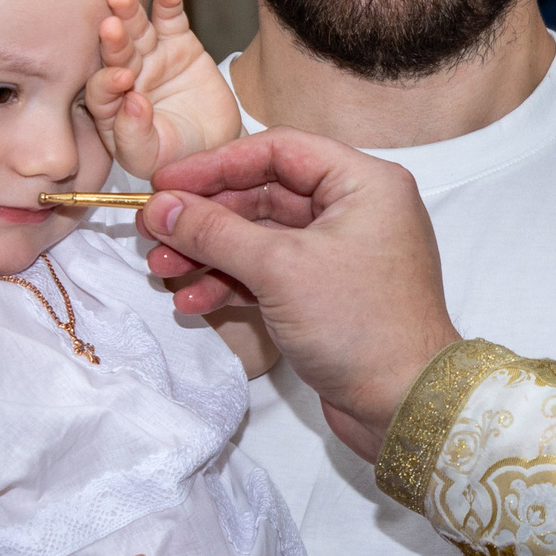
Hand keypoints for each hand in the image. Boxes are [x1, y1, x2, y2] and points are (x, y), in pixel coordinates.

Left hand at [89, 0, 238, 177]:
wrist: (217, 144)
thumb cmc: (178, 156)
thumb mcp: (153, 158)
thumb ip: (133, 137)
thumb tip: (131, 104)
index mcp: (111, 108)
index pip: (101, 90)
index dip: (108, 83)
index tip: (122, 80)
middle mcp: (126, 77)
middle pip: (114, 55)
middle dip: (112, 41)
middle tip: (110, 27)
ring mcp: (151, 57)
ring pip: (136, 31)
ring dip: (128, 12)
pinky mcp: (178, 42)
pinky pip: (170, 20)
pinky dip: (169, 4)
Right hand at [140, 131, 459, 459]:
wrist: (404, 404)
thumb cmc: (360, 325)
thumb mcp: (279, 268)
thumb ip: (214, 231)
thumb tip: (160, 207)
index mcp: (364, 183)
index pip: (278, 151)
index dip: (215, 164)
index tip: (164, 182)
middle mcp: (357, 210)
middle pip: (264, 194)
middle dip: (206, 217)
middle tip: (151, 231)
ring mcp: (342, 253)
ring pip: (262, 238)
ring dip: (210, 253)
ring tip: (163, 271)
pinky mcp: (328, 293)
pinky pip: (271, 273)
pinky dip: (233, 282)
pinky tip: (195, 301)